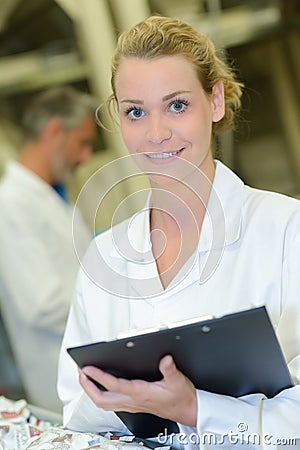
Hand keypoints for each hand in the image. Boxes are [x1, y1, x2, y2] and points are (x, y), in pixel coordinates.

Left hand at [79, 354, 196, 426]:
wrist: (187, 411)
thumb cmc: (181, 397)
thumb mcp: (178, 380)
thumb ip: (169, 369)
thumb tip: (165, 359)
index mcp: (141, 393)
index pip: (114, 385)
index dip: (98, 376)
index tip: (88, 368)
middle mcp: (133, 401)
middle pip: (102, 398)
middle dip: (87, 386)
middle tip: (80, 372)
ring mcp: (131, 405)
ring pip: (104, 403)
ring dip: (91, 391)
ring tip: (84, 378)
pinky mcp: (133, 406)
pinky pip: (110, 403)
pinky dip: (100, 395)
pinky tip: (99, 387)